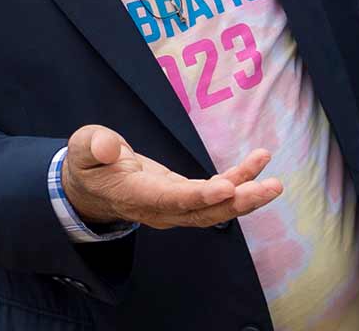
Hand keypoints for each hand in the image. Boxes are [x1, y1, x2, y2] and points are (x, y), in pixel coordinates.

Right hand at [59, 124, 282, 229]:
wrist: (91, 188)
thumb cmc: (88, 165)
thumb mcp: (83, 149)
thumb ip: (94, 146)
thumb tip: (109, 147)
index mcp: (136, 196)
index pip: (172, 200)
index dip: (201, 196)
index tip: (229, 187)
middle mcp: (161, 209)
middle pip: (204, 212)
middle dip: (238, 201)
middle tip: (268, 188)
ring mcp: (175, 207)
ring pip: (215, 209)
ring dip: (247, 197)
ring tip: (275, 183)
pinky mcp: (185, 197)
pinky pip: (215, 193)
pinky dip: (239, 180)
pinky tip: (259, 164)